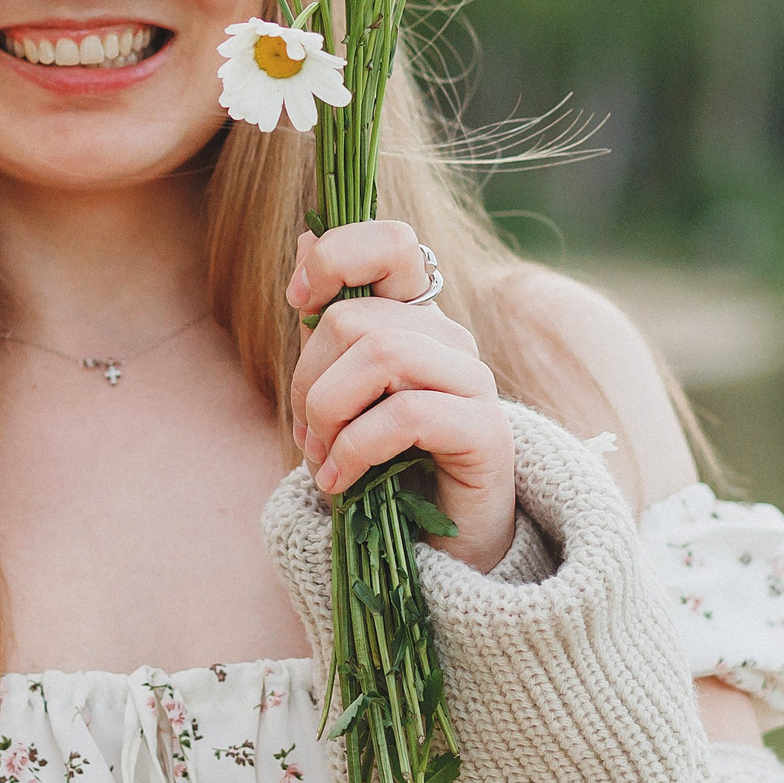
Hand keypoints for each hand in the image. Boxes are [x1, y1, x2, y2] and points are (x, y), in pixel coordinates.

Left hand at [288, 221, 516, 572]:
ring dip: (328, 412)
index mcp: (414, 318)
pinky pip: (405, 414)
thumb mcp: (341, 388)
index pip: (392, 244)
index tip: (297, 299)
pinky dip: (356, 450)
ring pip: (380, 354)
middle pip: (354, 318)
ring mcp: (473, 383)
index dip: (337, 257)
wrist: (438, 548)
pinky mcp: (486, 432)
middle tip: (305, 434)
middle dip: (307, 381)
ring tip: (321, 459)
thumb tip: (305, 234)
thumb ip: (327, 319)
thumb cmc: (383, 465)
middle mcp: (449, 339)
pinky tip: (341, 482)